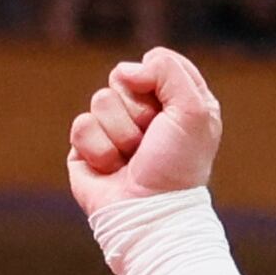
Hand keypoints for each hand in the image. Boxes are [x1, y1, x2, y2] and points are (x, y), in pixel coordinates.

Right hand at [65, 49, 224, 217]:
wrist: (148, 212)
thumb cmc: (177, 166)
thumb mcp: (194, 110)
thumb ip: (168, 70)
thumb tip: (124, 70)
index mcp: (178, 101)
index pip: (158, 61)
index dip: (158, 78)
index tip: (167, 108)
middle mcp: (146, 112)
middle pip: (124, 76)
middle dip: (138, 110)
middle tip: (150, 139)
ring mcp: (113, 128)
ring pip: (101, 100)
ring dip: (120, 133)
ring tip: (132, 158)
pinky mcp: (86, 146)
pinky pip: (81, 125)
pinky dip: (99, 150)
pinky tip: (111, 169)